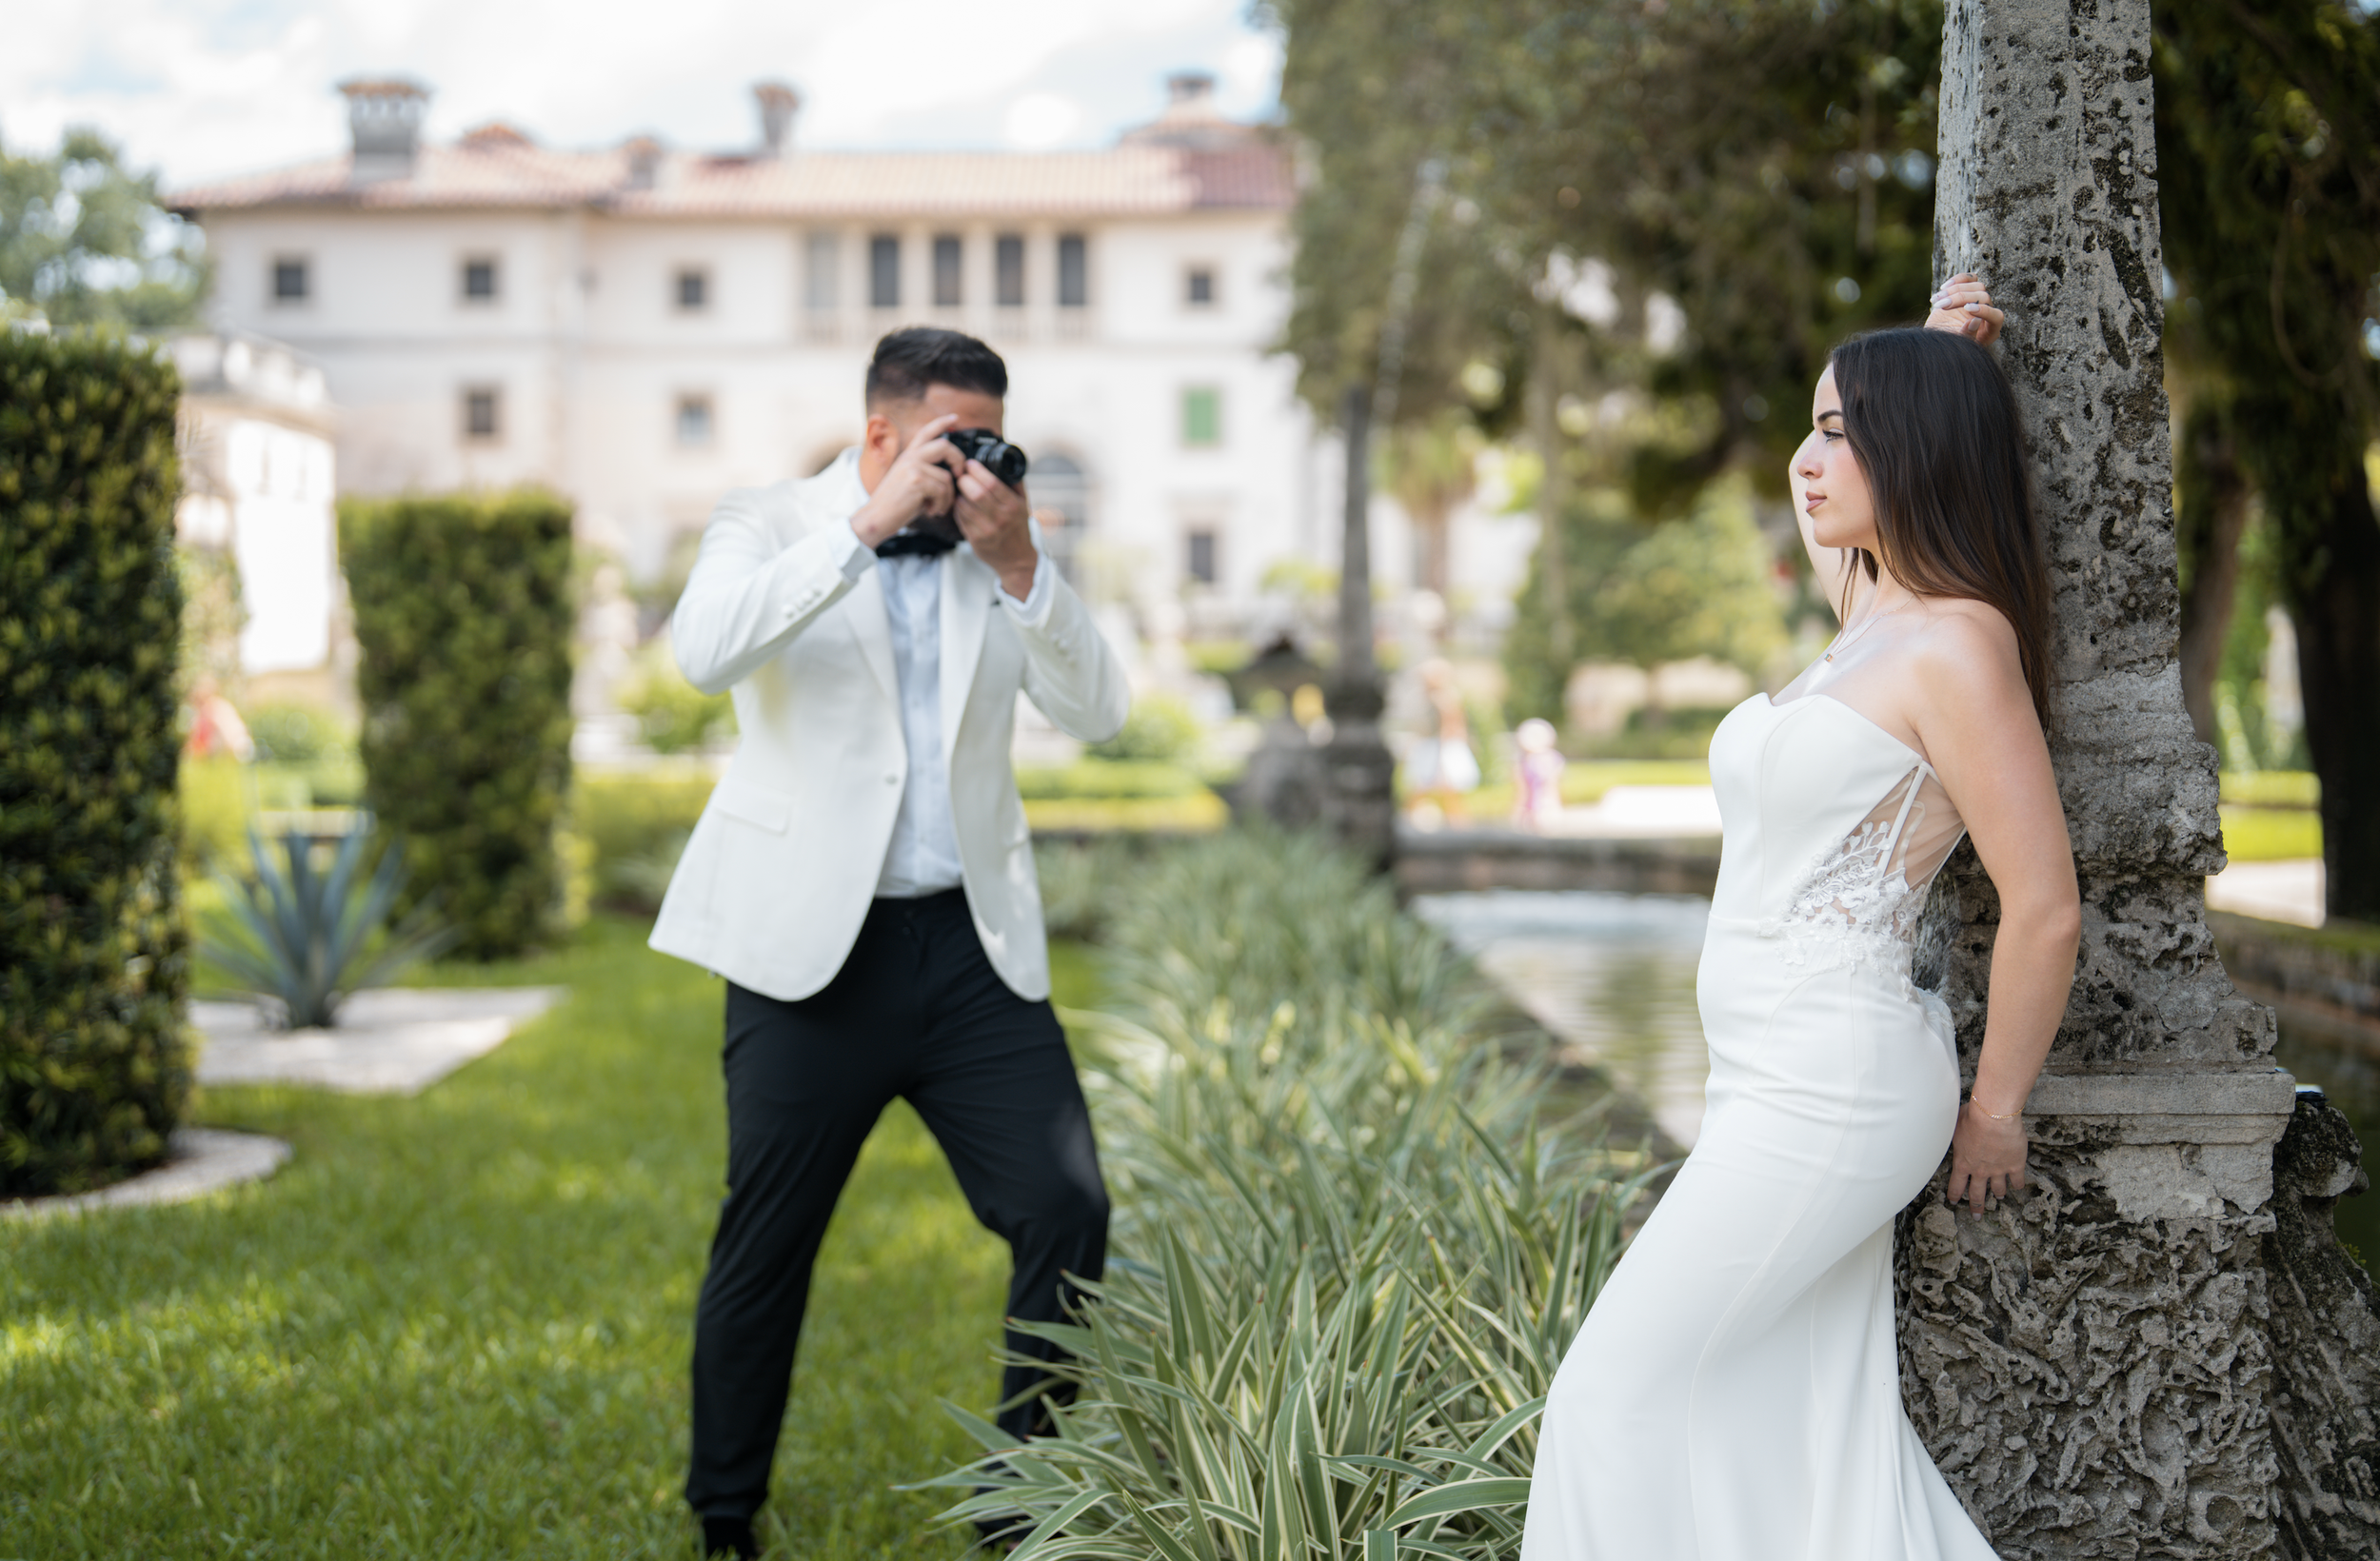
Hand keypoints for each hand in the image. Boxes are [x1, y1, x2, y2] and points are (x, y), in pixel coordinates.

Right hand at [851, 414, 961, 546]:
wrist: (876, 518)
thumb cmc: (895, 504)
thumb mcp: (909, 481)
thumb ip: (926, 471)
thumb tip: (950, 471)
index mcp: (908, 456)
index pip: (925, 432)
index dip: (941, 422)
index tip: (955, 417)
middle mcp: (910, 457)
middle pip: (944, 446)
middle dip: (958, 461)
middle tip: (960, 475)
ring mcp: (912, 467)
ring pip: (946, 477)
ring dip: (947, 497)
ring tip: (938, 507)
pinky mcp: (916, 480)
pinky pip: (942, 490)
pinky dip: (942, 504)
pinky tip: (932, 511)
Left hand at [953, 458, 1038, 600]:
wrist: (1017, 560)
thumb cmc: (1018, 529)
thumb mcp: (1023, 504)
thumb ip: (1015, 483)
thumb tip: (1004, 460)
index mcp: (1013, 506)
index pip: (992, 483)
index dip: (977, 470)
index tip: (970, 464)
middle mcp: (1000, 519)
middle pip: (975, 493)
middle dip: (964, 480)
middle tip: (961, 475)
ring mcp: (986, 531)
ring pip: (963, 505)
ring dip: (958, 494)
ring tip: (961, 490)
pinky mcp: (975, 540)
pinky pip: (960, 518)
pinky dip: (957, 508)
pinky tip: (961, 505)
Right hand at [1925, 273, 2004, 347]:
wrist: (1937, 335)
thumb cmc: (1947, 343)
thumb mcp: (1955, 344)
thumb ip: (1967, 335)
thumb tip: (1976, 320)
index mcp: (1990, 330)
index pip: (1996, 316)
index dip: (1984, 310)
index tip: (1967, 309)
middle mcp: (1989, 312)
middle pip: (1983, 297)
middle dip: (1961, 299)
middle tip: (1941, 306)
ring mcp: (1980, 300)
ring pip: (1977, 286)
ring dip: (1954, 290)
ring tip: (1936, 300)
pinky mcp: (1970, 290)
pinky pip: (1970, 278)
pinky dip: (1957, 280)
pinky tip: (1943, 288)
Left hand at [1945, 1098, 2027, 1213]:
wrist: (1994, 1117)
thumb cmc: (1972, 1118)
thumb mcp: (1954, 1126)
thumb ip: (1954, 1135)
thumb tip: (1947, 1129)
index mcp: (1963, 1162)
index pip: (1956, 1184)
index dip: (1955, 1195)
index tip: (1954, 1202)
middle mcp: (1980, 1170)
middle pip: (1977, 1194)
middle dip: (1976, 1206)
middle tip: (1976, 1216)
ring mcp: (1998, 1170)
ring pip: (1998, 1189)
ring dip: (1998, 1194)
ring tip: (1998, 1198)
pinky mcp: (2015, 1165)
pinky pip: (2017, 1180)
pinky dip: (2018, 1185)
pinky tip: (2018, 1186)